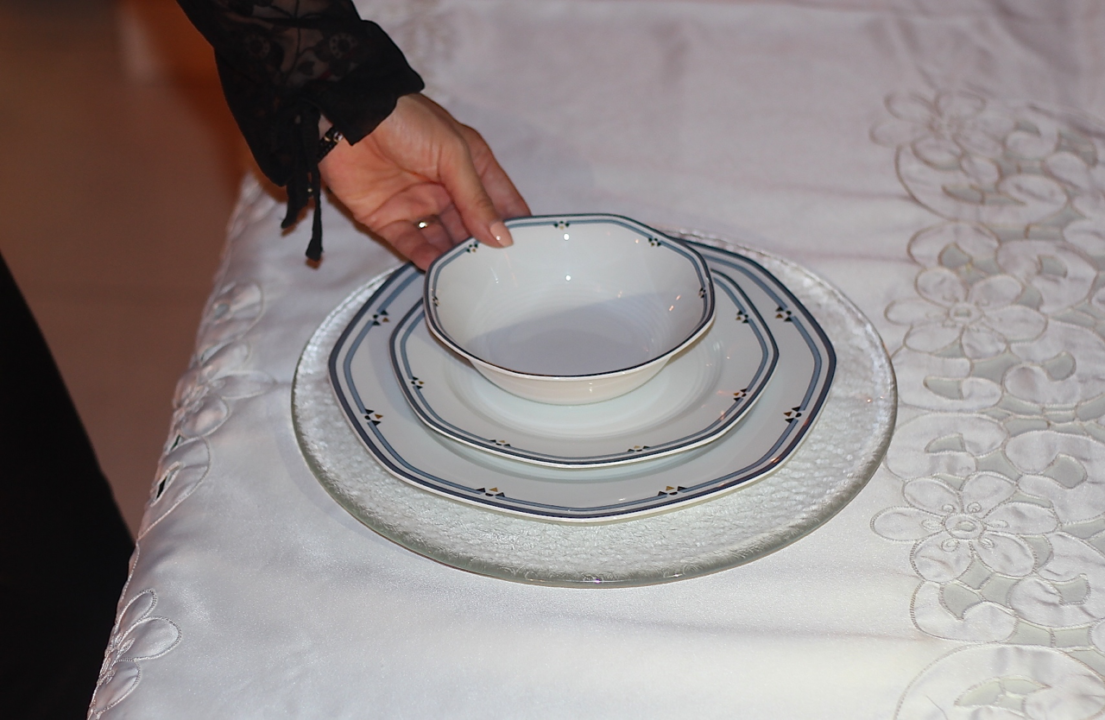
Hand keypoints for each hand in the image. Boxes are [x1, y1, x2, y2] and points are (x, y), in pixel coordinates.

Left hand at [319, 94, 529, 269]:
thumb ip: (476, 198)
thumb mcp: (453, 153)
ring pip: (444, 240)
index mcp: (470, 165)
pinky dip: (424, 257)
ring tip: (473, 279)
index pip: (502, 201)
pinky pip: (410, 244)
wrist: (346, 116)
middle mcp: (447, 188)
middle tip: (504, 275)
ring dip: (456, 258)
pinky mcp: (387, 218)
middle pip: (474, 227)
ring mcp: (417, 204)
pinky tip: (437, 268)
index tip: (534, 254)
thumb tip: (503, 238)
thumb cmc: (408, 122)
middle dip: (487, 249)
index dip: (516, 225)